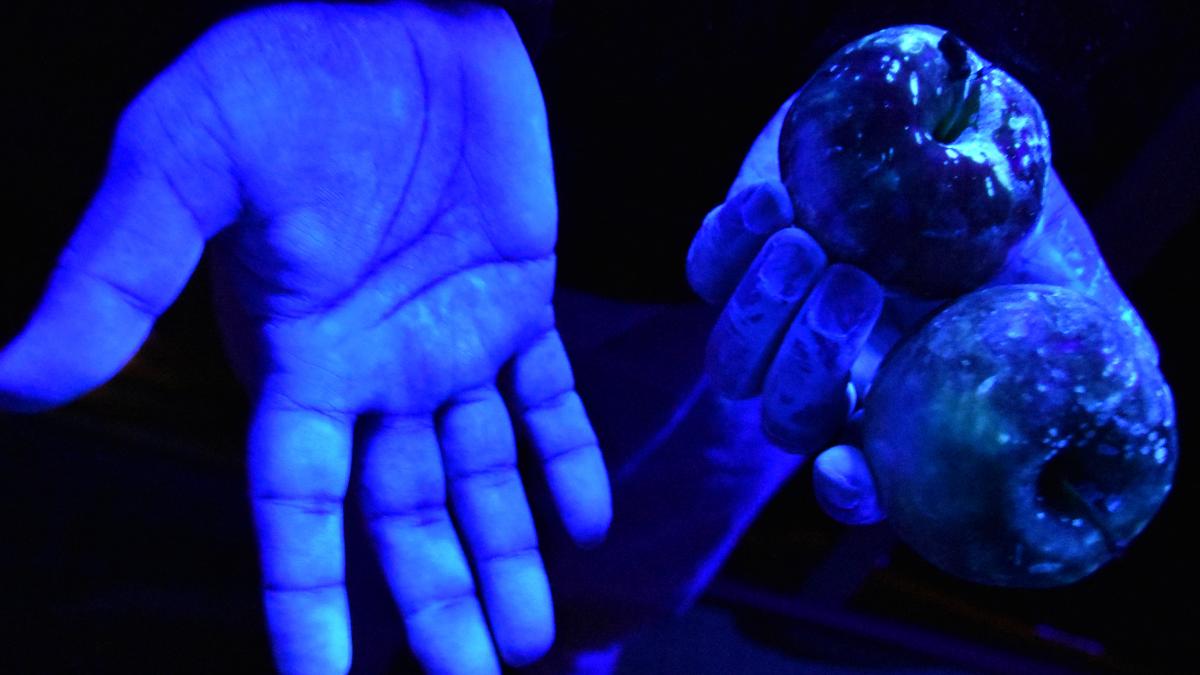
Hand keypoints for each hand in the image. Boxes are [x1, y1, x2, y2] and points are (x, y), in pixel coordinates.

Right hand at [0, 3, 609, 672]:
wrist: (401, 7)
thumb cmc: (288, 72)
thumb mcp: (186, 162)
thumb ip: (119, 272)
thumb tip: (16, 381)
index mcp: (294, 356)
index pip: (295, 502)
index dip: (307, 596)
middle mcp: (372, 368)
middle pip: (400, 514)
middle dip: (432, 601)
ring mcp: (449, 338)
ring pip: (479, 474)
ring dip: (506, 552)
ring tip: (531, 636)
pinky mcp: (518, 297)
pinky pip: (548, 395)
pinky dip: (566, 453)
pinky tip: (583, 516)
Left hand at [687, 92, 1149, 526]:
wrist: (946, 116)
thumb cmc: (1010, 211)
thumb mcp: (1060, 276)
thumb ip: (1082, 336)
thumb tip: (1131, 380)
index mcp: (896, 400)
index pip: (858, 480)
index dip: (848, 489)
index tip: (848, 465)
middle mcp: (828, 372)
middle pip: (784, 418)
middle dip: (811, 361)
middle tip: (854, 284)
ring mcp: (775, 317)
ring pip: (731, 361)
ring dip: (762, 309)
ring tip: (809, 243)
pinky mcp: (739, 256)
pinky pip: (703, 274)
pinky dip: (729, 244)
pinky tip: (774, 203)